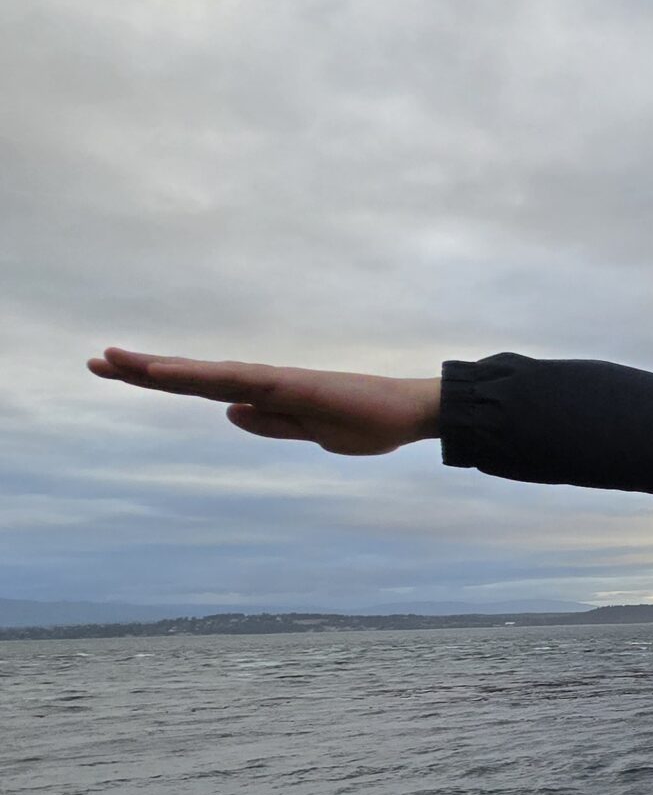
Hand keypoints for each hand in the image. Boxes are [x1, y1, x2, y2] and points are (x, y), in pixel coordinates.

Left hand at [87, 348, 440, 454]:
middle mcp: (265, 382)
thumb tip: (229, 413)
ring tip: (114, 360)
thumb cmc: (370, 422)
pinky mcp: (289, 384)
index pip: (203, 387)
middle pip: (194, 375)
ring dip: (160, 369)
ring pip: (206, 374)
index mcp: (268, 396)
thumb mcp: (313, 434)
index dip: (161, 379)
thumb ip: (273, 423)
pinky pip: (234, 379)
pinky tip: (165, 373)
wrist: (413, 413)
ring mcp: (276, 381)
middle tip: (96, 360)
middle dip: (144, 369)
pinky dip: (196, 375)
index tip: (119, 371)